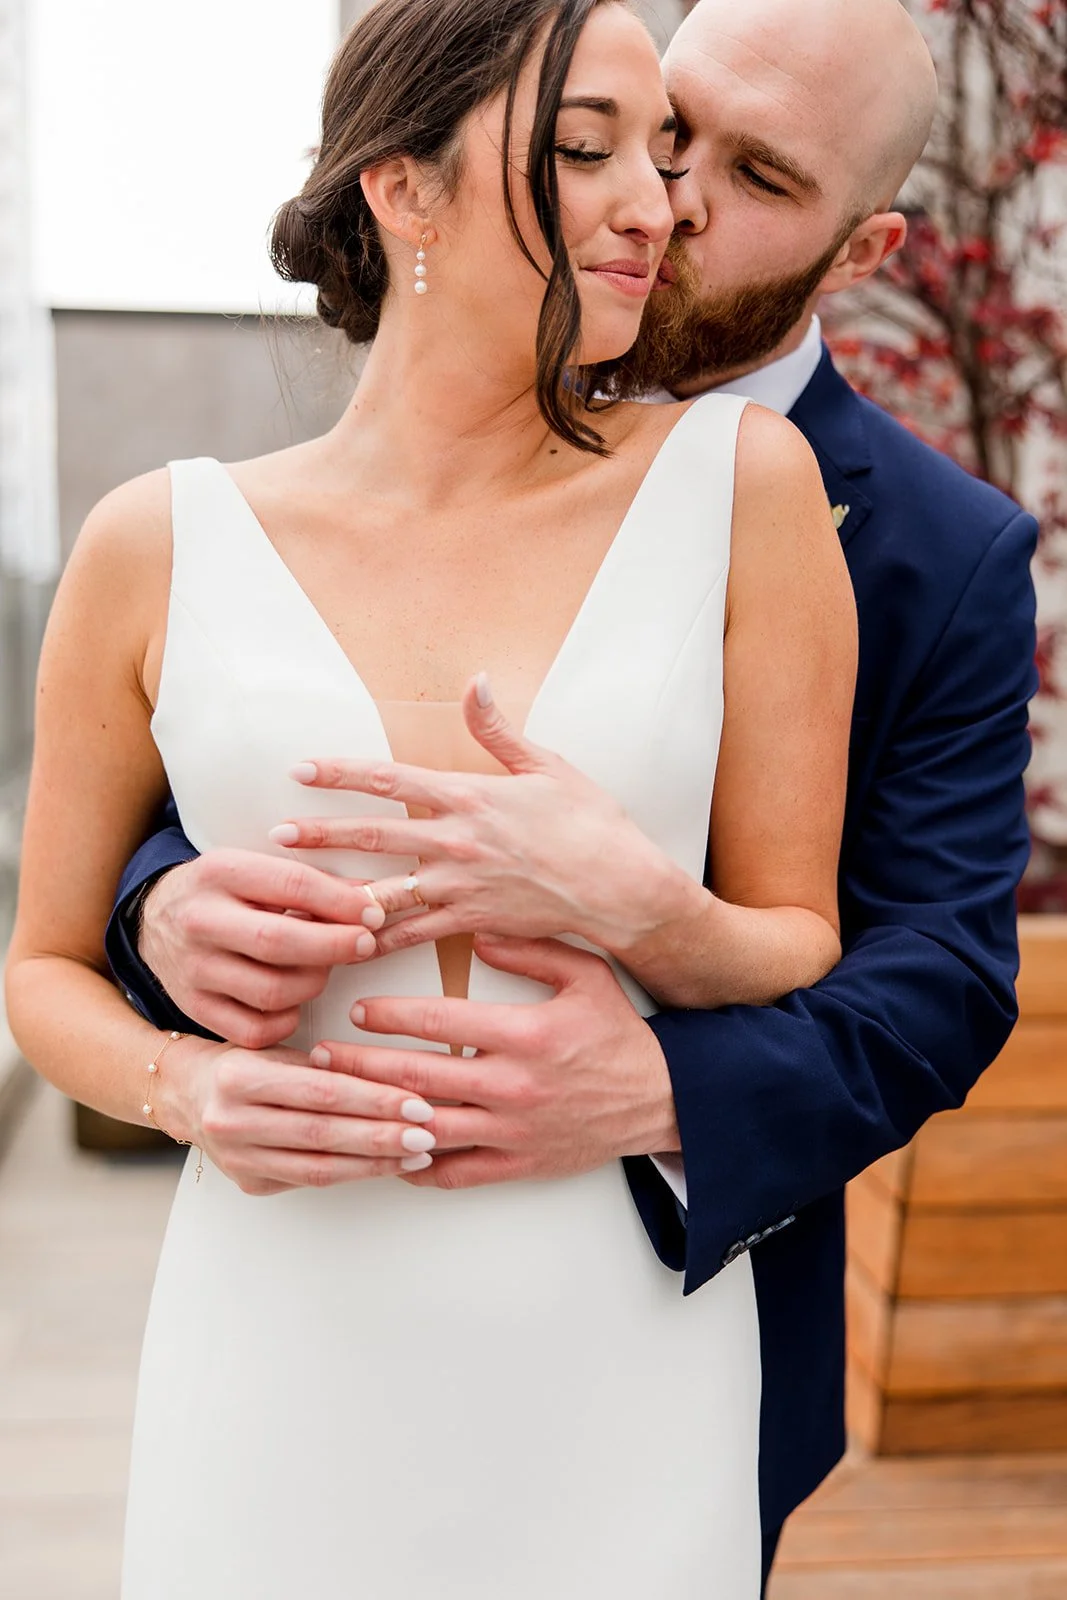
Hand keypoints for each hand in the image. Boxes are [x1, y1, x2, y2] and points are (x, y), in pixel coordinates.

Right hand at [138, 850, 385, 1047]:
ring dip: (313, 984)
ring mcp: (193, 969)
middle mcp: (200, 920)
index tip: (372, 913)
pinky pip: (254, 1030)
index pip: (291, 885)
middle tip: (364, 944)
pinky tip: (295, 1002)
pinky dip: (286, 1021)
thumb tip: (370, 900)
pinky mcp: (193, 1007)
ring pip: (271, 991)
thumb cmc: (225, 893)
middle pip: (279, 942)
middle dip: (334, 946)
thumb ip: (311, 883)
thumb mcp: (256, 870)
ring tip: (324, 969)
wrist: (154, 921)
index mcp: (219, 872)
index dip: (341, 902)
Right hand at [171, 1036, 439, 1196]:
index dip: (373, 1099)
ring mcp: (237, 1159)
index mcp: (239, 1078)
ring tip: (417, 1155)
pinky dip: (352, 1173)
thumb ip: (325, 1067)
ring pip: (319, 1167)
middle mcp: (231, 1122)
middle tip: (429, 1134)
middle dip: (382, 1135)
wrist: (186, 1094)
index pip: (321, 1092)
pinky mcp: (248, 1183)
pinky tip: (384, 1166)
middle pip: (323, 1134)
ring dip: (374, 1163)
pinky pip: (310, 1181)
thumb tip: (395, 1080)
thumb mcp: (276, 1050)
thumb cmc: (244, 1064)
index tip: (417, 1102)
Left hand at [269, 674, 699, 958]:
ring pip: (382, 888)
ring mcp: (459, 886)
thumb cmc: (590, 823)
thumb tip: (475, 681)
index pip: (390, 778)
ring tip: (294, 893)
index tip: (302, 769)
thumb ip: (498, 729)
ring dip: (335, 890)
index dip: (341, 772)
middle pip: (372, 834)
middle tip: (274, 833)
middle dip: (320, 833)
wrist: (619, 887)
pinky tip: (342, 944)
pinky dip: (375, 939)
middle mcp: (456, 841)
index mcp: (469, 796)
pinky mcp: (469, 921)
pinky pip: (411, 935)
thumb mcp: (547, 765)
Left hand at [309, 934, 679, 1190]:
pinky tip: (383, 1152)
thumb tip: (479, 929)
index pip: (441, 1021)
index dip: (391, 1015)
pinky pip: (453, 1173)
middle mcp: (513, 1086)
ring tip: (336, 1103)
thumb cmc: (619, 1034)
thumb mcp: (587, 975)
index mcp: (526, 1034)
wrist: (662, 1100)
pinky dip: (413, 1166)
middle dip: (360, 1066)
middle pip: (416, 1077)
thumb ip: (533, 948)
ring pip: (424, 1127)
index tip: (358, 1009)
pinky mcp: (517, 1165)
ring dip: (374, 1116)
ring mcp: (512, 1132)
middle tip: (319, 1056)